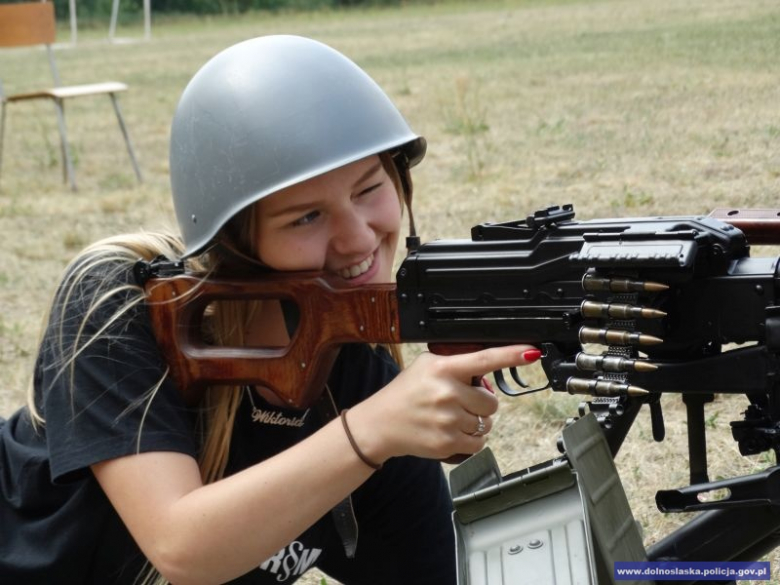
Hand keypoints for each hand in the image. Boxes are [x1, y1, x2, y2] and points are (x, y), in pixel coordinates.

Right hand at [347, 345, 540, 462]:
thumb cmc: (405, 393)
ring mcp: (448, 420)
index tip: (532, 352)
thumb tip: (488, 367)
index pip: (484, 359)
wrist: (380, 424)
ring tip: (452, 417)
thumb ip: (455, 363)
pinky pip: (478, 442)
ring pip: (486, 423)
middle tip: (461, 402)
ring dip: (476, 422)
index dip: (511, 355)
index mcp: (442, 369)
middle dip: (481, 403)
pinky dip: (471, 439)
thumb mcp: (426, 366)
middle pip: (491, 401)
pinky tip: (453, 432)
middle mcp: (446, 393)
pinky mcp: (447, 443)